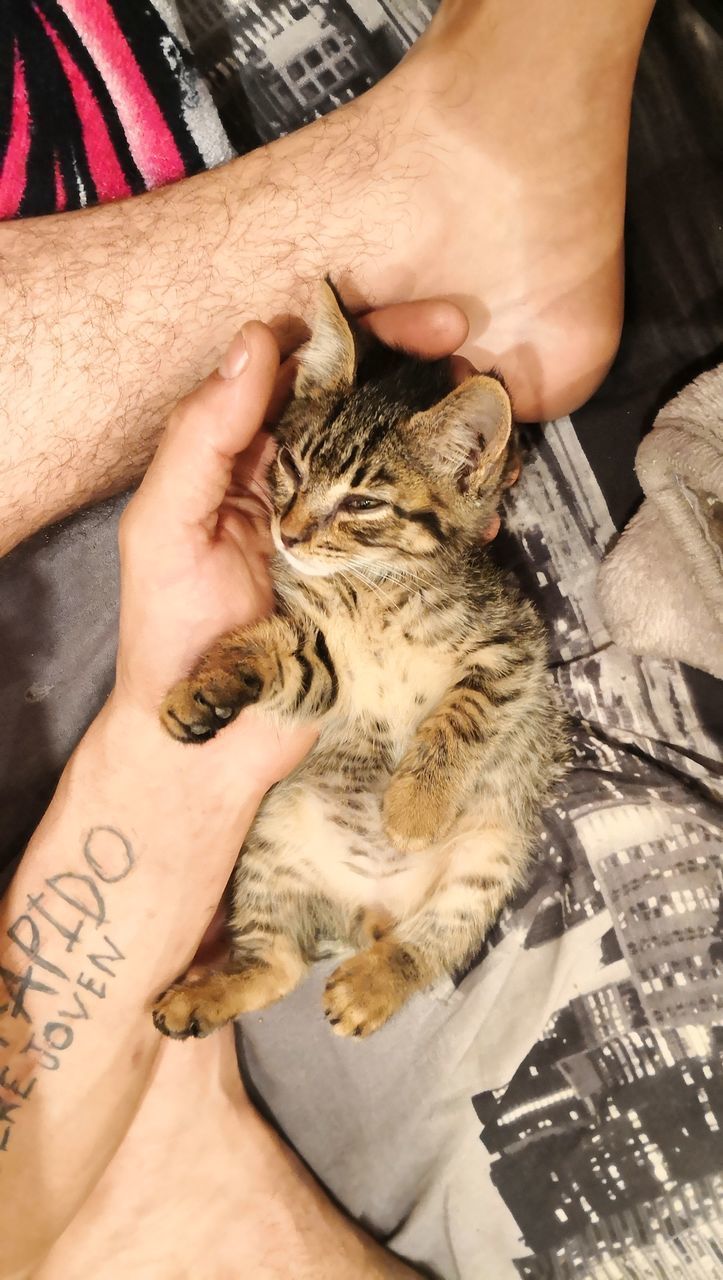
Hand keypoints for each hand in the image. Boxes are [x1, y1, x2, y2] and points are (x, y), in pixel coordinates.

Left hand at [113, 301, 468, 785]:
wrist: (212, 740)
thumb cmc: (172, 633)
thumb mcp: (167, 528)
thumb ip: (201, 438)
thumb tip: (255, 342)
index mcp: (243, 458)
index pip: (307, 374)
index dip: (362, 337)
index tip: (421, 323)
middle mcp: (298, 481)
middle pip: (366, 403)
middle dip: (420, 370)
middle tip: (471, 354)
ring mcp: (344, 527)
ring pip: (403, 458)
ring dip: (452, 430)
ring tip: (496, 410)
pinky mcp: (376, 577)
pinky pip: (424, 528)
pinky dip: (459, 505)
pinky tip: (488, 497)